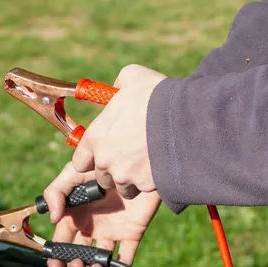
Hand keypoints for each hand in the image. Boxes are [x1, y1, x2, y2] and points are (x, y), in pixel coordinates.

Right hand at [42, 162, 161, 266]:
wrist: (135, 160)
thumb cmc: (101, 164)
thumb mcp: (73, 173)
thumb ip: (55, 193)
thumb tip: (54, 219)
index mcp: (76, 215)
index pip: (62, 240)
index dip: (57, 255)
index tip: (55, 264)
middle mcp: (92, 225)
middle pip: (79, 254)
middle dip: (75, 265)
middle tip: (77, 264)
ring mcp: (112, 230)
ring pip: (101, 259)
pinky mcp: (132, 232)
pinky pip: (127, 255)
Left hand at [72, 64, 167, 196]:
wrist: (187, 117)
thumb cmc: (157, 95)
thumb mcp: (131, 78)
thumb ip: (117, 88)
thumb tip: (116, 91)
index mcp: (96, 137)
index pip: (80, 162)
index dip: (91, 158)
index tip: (103, 153)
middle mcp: (105, 161)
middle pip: (101, 177)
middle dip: (113, 169)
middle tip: (129, 156)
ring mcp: (125, 176)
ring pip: (122, 187)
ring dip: (130, 178)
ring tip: (146, 163)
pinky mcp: (145, 185)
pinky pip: (143, 189)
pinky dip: (150, 181)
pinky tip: (159, 166)